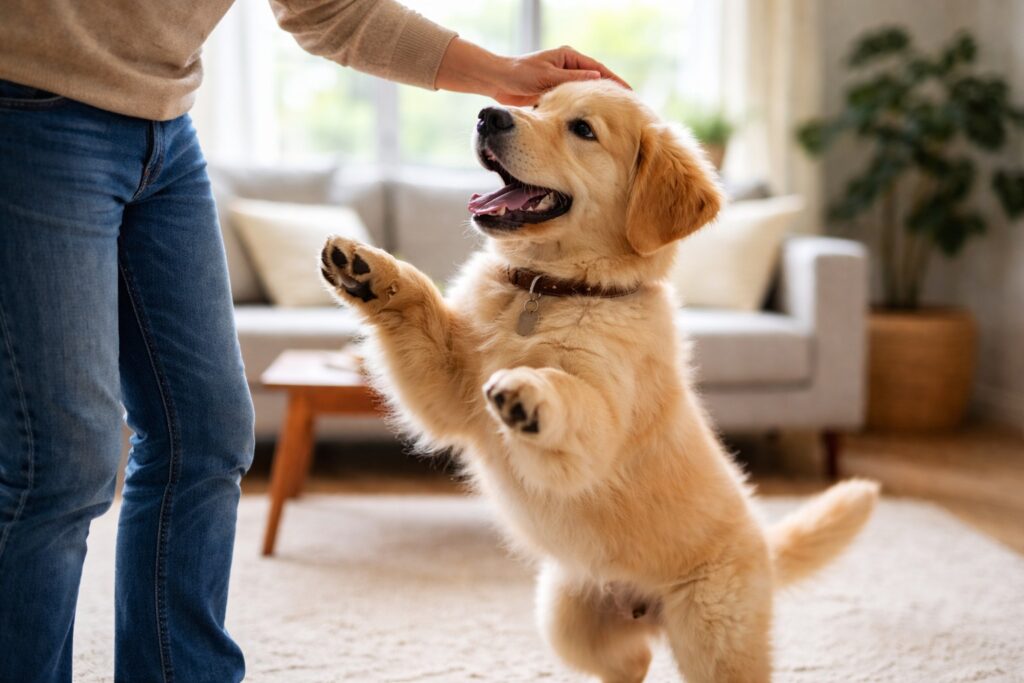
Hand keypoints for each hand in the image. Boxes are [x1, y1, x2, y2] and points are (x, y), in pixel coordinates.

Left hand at [492, 45, 630, 105]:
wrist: (498, 81)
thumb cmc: (519, 74)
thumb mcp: (548, 76)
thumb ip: (572, 79)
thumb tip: (597, 79)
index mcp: (568, 57)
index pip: (598, 70)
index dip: (614, 81)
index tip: (628, 93)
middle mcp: (567, 67)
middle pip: (595, 81)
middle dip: (610, 93)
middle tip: (626, 107)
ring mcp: (562, 79)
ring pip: (585, 92)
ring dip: (596, 103)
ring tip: (612, 116)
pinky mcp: (554, 92)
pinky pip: (573, 100)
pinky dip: (582, 108)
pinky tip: (590, 120)